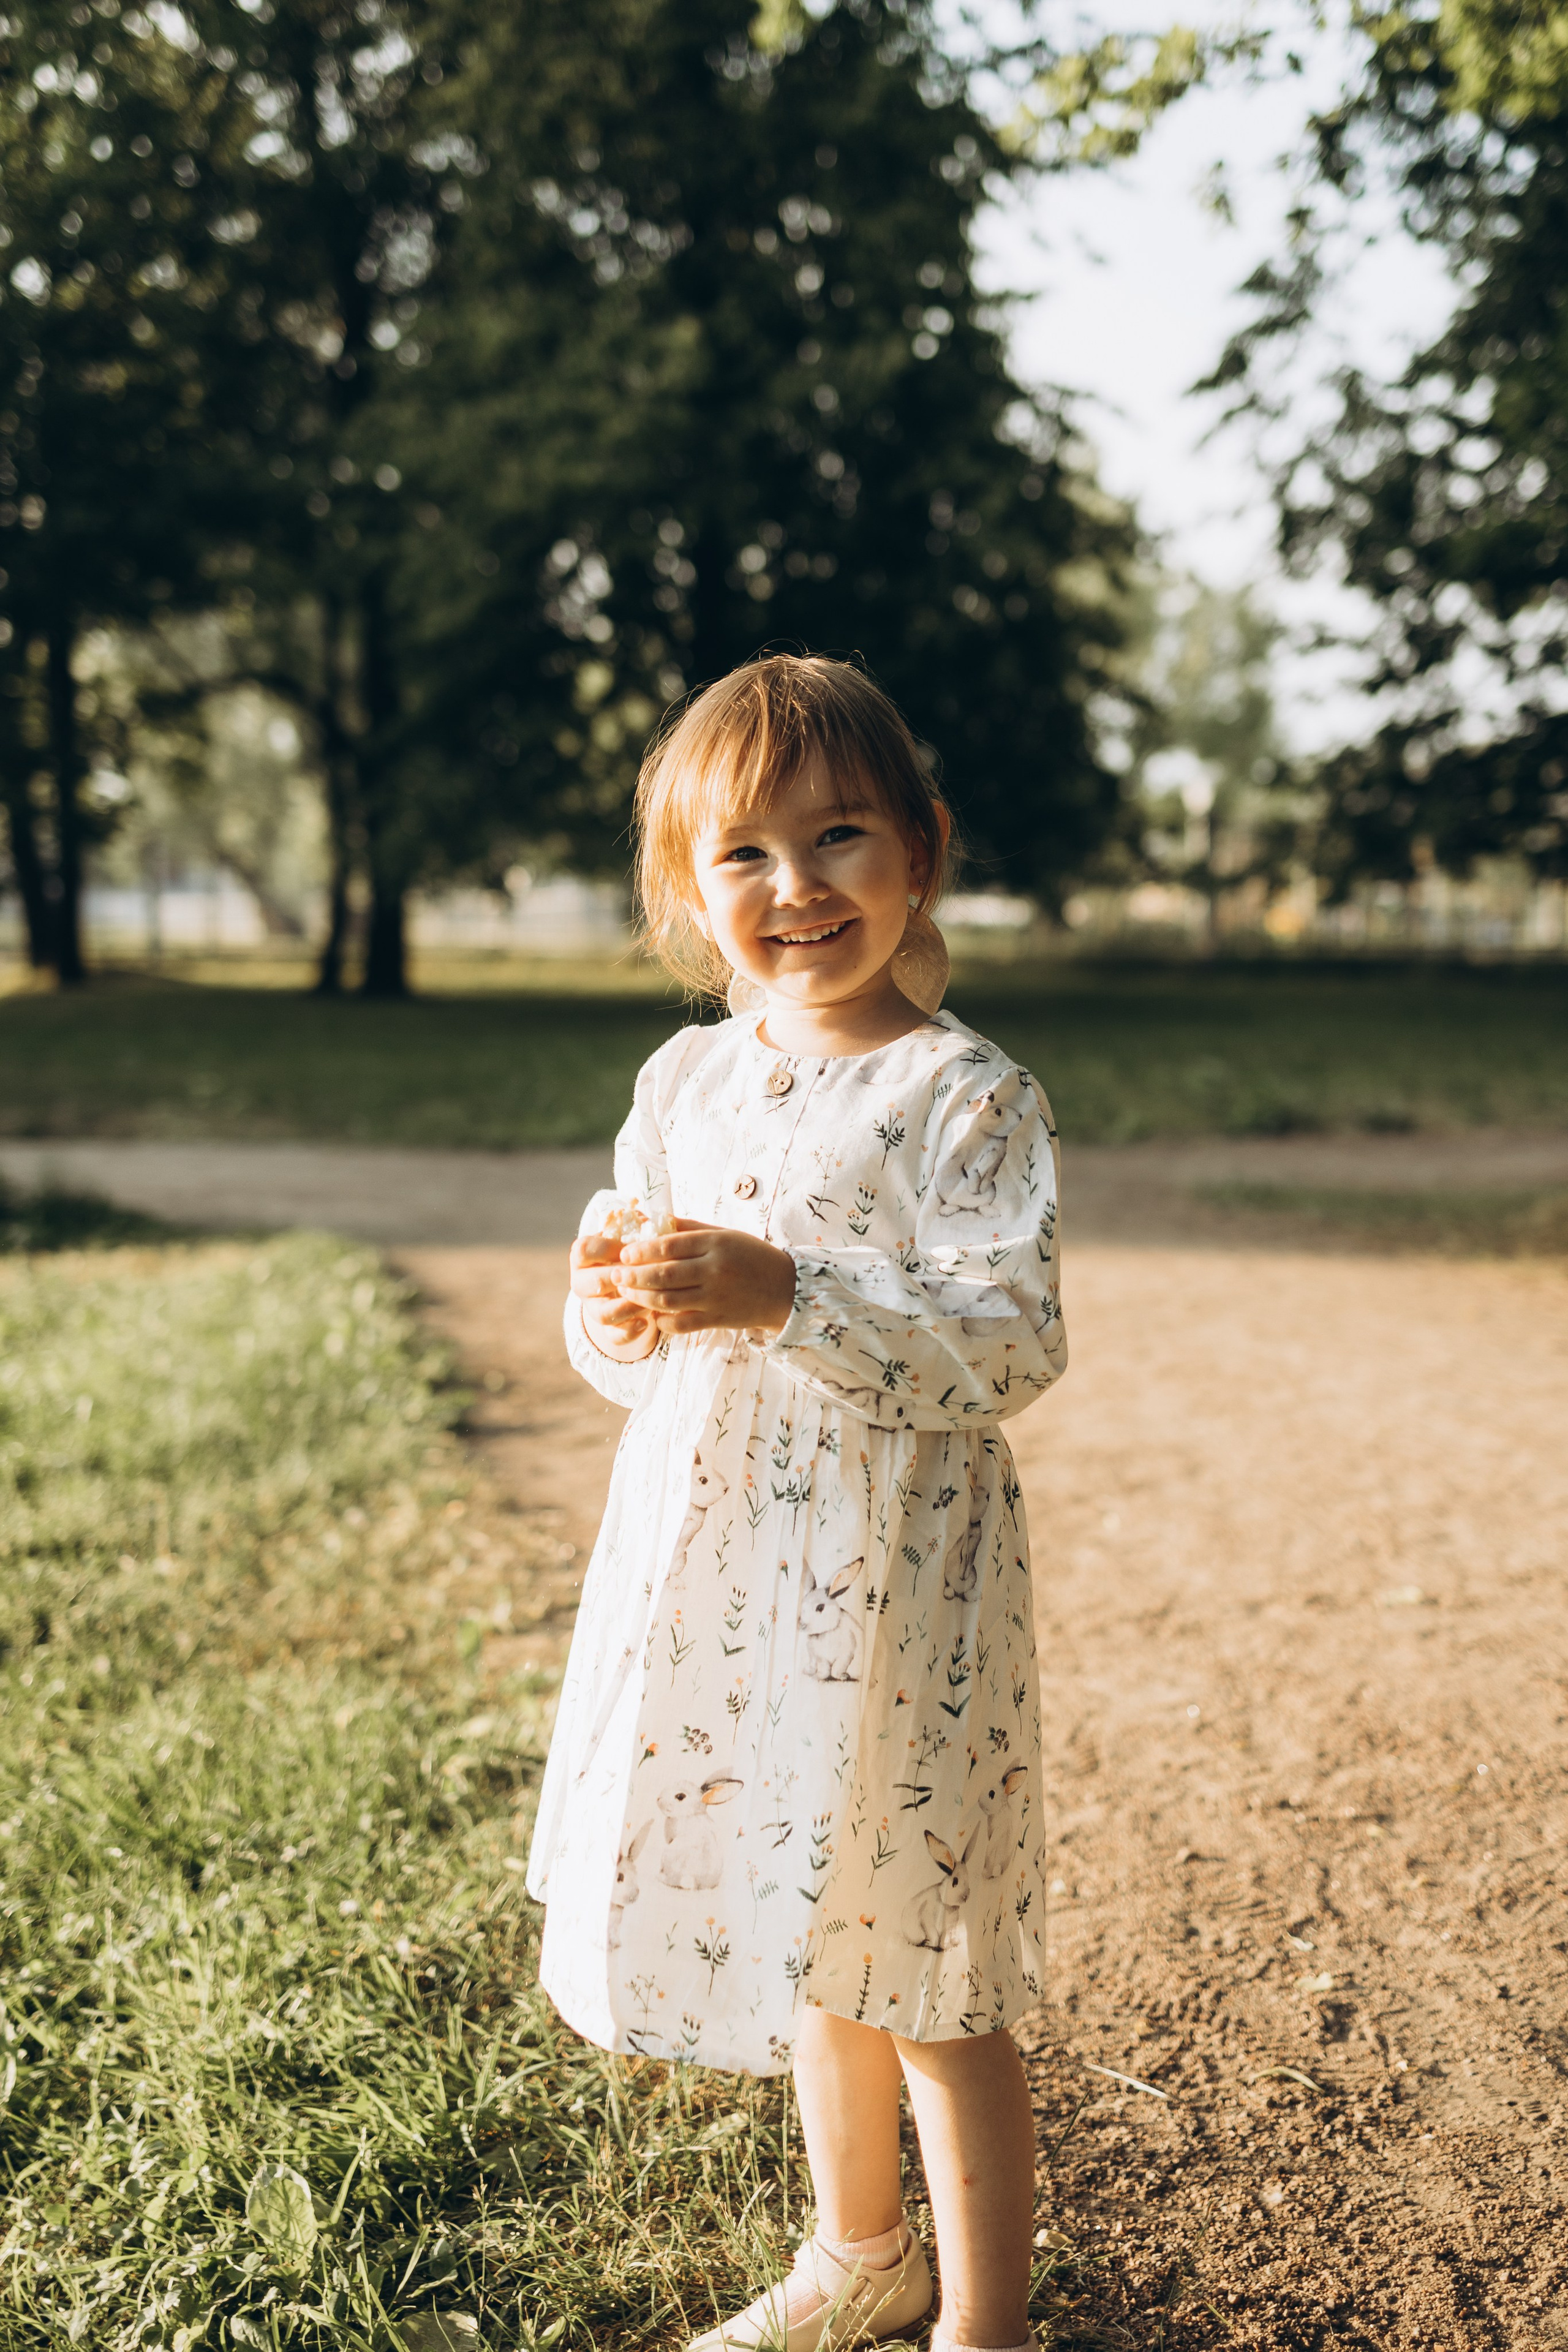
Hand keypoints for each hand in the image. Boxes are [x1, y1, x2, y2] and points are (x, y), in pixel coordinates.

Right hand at [570, 1235, 660, 1360]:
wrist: (626, 1282)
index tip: (631, 1249)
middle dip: (622, 1279)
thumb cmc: (631, 1251)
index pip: (585, 1249)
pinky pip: (614, 1336)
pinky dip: (630, 1331)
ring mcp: (592, 1307)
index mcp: (582, 1255)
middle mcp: (581, 1282)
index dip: (608, 1248)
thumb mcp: (630, 1235)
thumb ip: (637, 1226)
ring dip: (628, 1306)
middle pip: (594, 1283)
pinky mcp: (606, 1329)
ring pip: (603, 1313)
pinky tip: (647, 1322)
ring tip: (649, 1300)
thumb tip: (652, 1222)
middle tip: (646, 1274)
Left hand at [616, 1218, 797, 1335]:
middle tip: (615, 1277)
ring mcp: (715, 1298)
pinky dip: (662, 1321)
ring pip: (667, 1301)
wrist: (786, 1289)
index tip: (624, 1254)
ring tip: (626, 1293)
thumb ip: (690, 1228)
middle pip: (663, 1276)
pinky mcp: (717, 1320)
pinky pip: (681, 1324)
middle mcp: (714, 1271)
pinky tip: (652, 1313)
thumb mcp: (724, 1234)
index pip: (669, 1247)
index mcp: (715, 1244)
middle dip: (633, 1278)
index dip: (641, 1251)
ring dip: (640, 1298)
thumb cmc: (751, 1256)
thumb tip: (654, 1219)